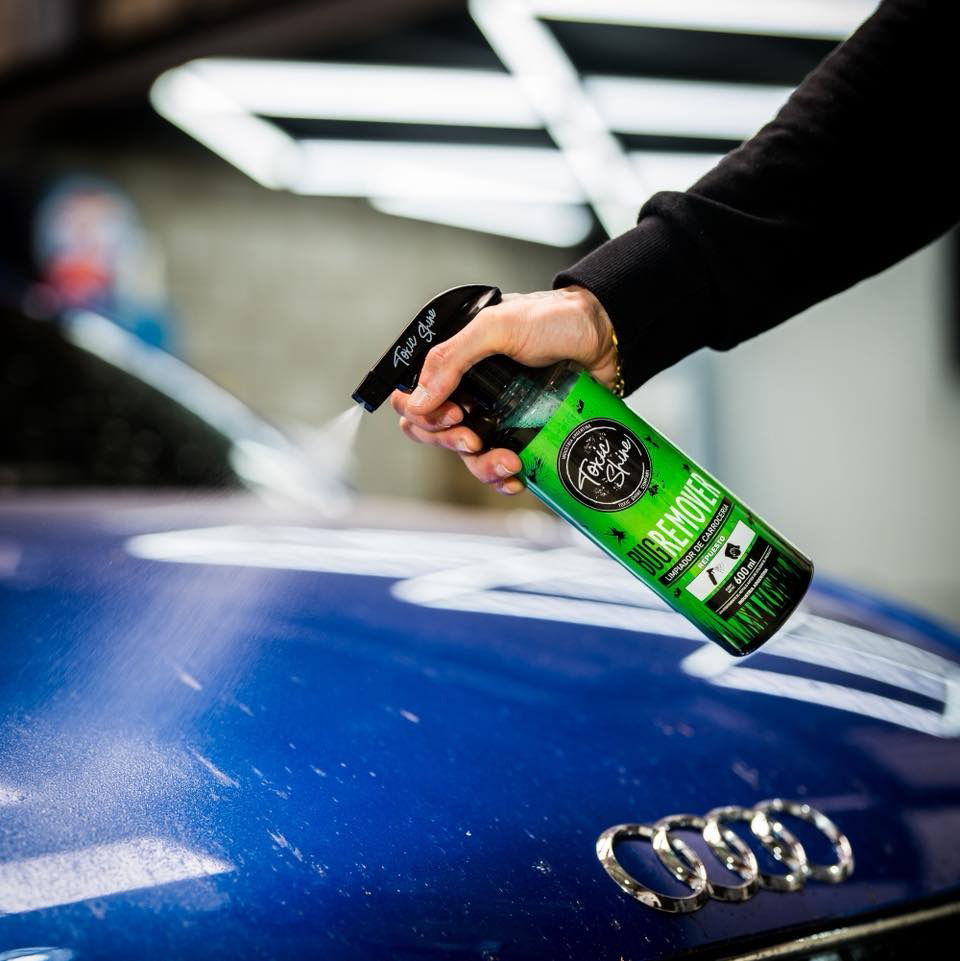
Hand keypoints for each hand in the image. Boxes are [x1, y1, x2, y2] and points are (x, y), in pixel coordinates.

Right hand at [390, 285, 616, 494]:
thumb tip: (418, 402)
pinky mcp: (524, 434)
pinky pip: (501, 467)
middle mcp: (470, 393)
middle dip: (450, 443)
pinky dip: (503, 479)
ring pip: (468, 458)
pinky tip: (516, 479)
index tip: (452, 414)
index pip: (414, 400)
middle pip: (435, 435)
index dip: (422, 415)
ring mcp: (496, 416)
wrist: (604, 334)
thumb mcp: (495, 327)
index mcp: (454, 365)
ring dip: (482, 467)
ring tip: (508, 462)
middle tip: (474, 438)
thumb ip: (451, 359)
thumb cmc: (552, 319)